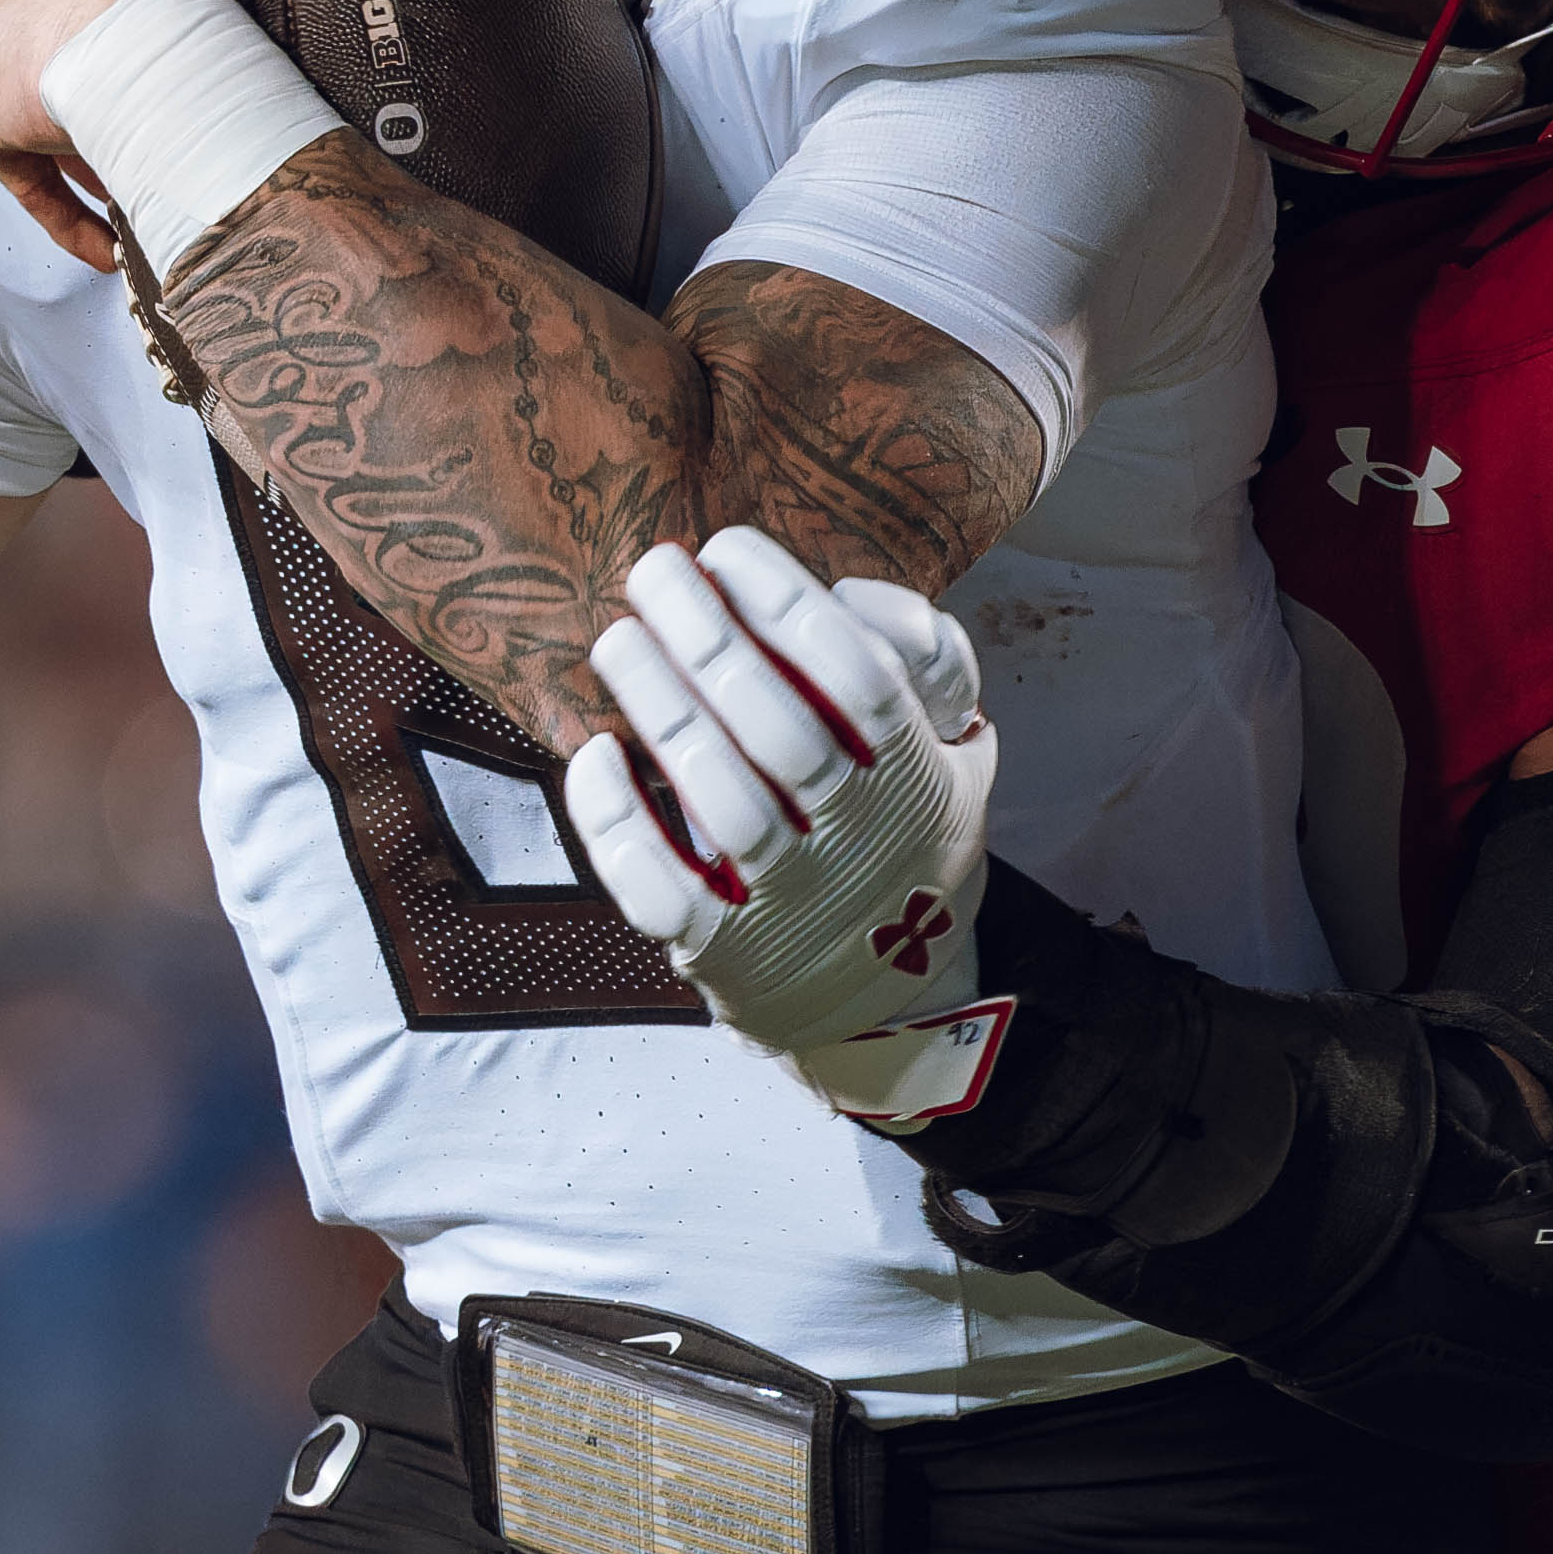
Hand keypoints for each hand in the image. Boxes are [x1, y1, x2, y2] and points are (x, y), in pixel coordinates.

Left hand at [562, 530, 998, 1086]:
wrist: (887, 1005)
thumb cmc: (902, 839)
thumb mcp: (958, 759)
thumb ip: (929, 670)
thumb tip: (852, 594)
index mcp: (918, 782)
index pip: (861, 682)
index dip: (791, 607)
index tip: (727, 548)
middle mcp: (860, 845)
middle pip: (782, 730)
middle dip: (709, 638)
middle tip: (653, 569)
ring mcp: (790, 906)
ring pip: (721, 799)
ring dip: (661, 708)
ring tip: (618, 638)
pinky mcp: (725, 954)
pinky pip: (661, 888)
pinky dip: (619, 823)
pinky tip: (594, 755)